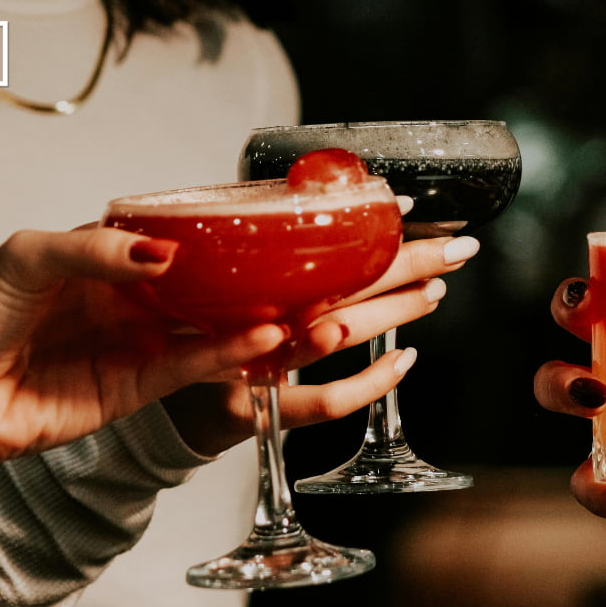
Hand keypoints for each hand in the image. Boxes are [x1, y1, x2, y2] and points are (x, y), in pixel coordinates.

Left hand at [0, 228, 290, 528]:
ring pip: (210, 328)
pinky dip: (229, 355)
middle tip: (296, 273)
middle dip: (250, 282)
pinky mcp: (140, 386)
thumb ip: (93, 249)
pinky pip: (193, 367)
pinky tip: (258, 340)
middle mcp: (129, 299)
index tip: (260, 227)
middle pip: (204, 286)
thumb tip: (160, 253)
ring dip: (252, 321)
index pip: (174, 238)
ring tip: (292, 310)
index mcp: (103, 257)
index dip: (217, 235)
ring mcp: (138, 342)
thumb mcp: (23, 259)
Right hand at [164, 234, 479, 454]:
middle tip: (452, 249)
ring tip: (434, 290)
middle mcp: (254, 314)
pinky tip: (404, 360)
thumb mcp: (214, 280)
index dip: (367, 228)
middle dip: (404, 264)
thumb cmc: (191, 332)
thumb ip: (254, 247)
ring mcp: (259, 361)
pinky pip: (326, 400)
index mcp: (246, 278)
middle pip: (343, 284)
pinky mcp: (261, 404)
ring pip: (342, 331)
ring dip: (395, 309)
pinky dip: (371, 382)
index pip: (321, 247)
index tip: (404, 206)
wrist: (153, 402)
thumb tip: (308, 202)